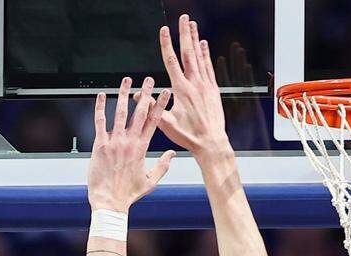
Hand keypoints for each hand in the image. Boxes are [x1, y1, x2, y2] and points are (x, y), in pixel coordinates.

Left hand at [88, 76, 174, 212]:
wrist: (110, 202)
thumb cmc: (128, 194)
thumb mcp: (151, 181)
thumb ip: (163, 166)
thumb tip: (172, 153)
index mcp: (142, 148)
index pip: (154, 122)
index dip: (160, 105)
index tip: (165, 93)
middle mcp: (129, 142)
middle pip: (140, 113)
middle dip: (145, 94)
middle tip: (149, 80)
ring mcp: (114, 142)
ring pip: (120, 113)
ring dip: (123, 94)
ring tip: (126, 80)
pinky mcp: (100, 145)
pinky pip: (100, 122)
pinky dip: (100, 107)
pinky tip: (101, 95)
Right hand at [157, 15, 230, 159]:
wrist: (211, 143)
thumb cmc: (188, 136)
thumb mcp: (166, 123)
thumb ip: (151, 108)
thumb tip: (137, 95)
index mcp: (181, 90)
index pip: (171, 61)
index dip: (166, 44)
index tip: (164, 30)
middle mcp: (195, 84)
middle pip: (188, 53)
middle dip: (185, 33)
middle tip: (183, 18)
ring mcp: (206, 85)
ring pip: (199, 57)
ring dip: (195, 39)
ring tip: (192, 24)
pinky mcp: (213, 90)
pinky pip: (209, 67)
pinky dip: (205, 54)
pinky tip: (204, 45)